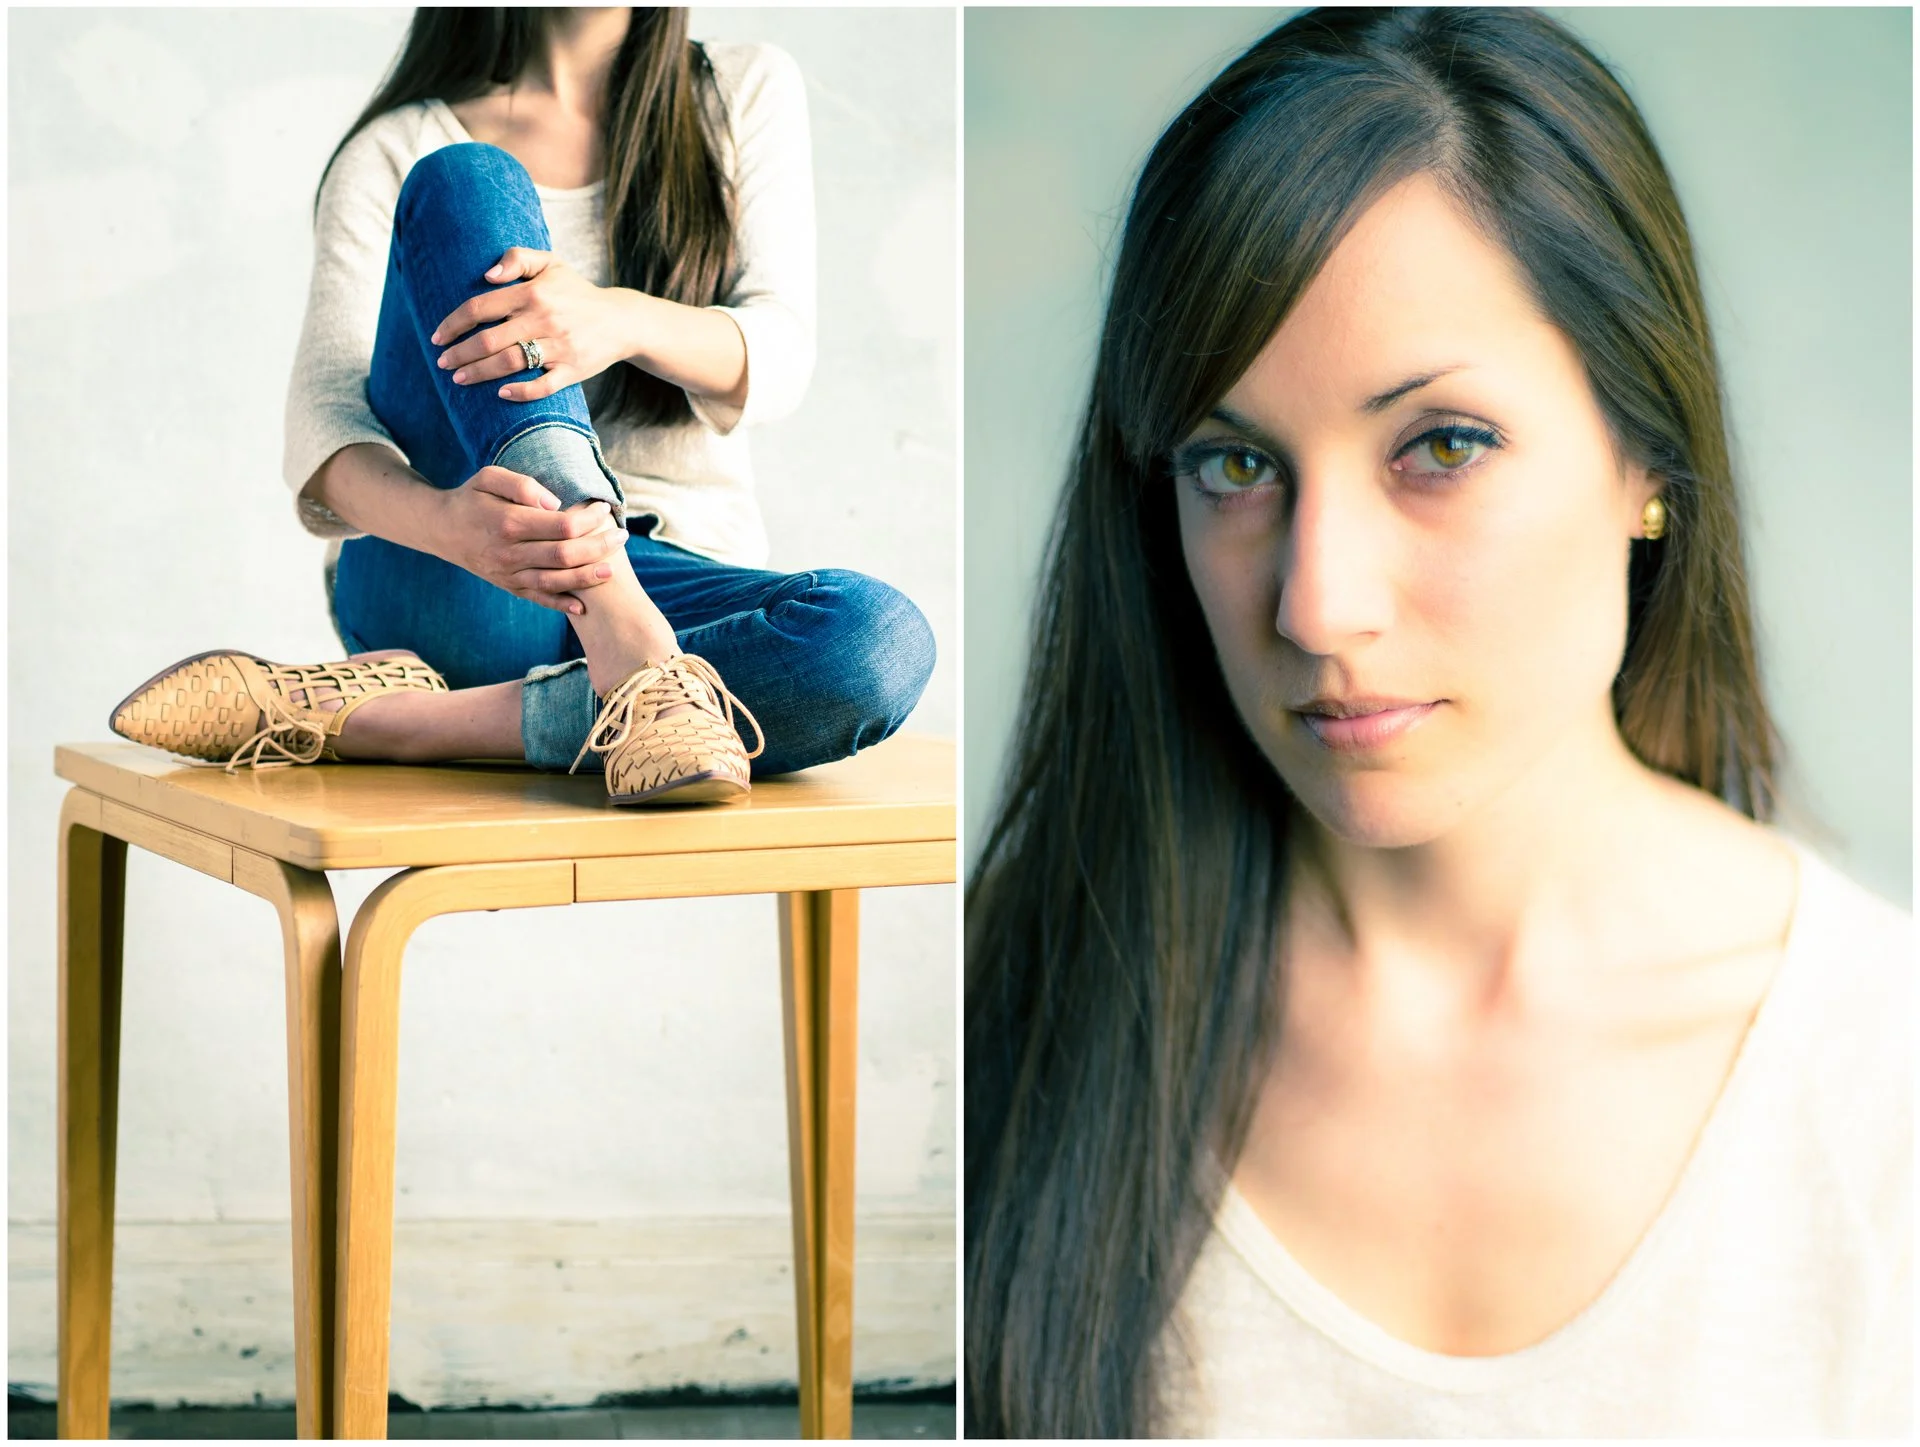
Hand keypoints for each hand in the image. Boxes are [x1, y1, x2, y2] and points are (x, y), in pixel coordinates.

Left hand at [431, 248, 637, 402]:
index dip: (453, 323)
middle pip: (489, 340)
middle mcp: (544, 319)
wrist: (622, 321)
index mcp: (533, 293)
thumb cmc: (577, 293)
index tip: (437, 336)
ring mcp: (559, 347)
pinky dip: (520, 391)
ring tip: (459, 379)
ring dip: (479, 373)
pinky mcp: (573, 370)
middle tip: (443, 363)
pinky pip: (543, 386)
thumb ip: (517, 259)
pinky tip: (501, 393)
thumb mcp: (551, 264)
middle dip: (459, 353)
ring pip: (509, 363)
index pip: (481, 308)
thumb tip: (488, 275)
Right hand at [435, 466, 627, 613]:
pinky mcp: (508, 586)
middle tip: (622, 536)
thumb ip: (523, 485)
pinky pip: (538, 599)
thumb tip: (555, 504)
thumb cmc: (472, 497)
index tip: (603, 508)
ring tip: (613, 570)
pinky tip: (583, 607)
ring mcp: (509, 573)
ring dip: (588, 578)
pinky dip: (561, 605)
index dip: (588, 519)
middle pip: (564, 555)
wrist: (441, 529)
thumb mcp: (489, 477)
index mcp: (508, 523)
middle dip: (599, 547)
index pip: (560, 526)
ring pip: (555, 581)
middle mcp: (509, 553)